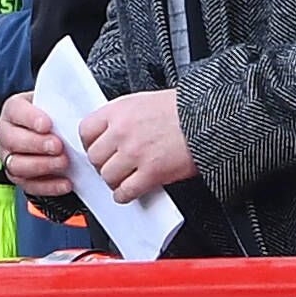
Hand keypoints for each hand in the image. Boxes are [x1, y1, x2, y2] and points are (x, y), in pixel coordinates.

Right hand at [0, 92, 72, 196]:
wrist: (57, 133)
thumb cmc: (56, 115)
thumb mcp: (57, 103)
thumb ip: (62, 105)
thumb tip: (77, 107)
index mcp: (13, 110)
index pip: (15, 111)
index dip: (30, 118)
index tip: (48, 124)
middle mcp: (5, 133)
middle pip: (12, 140)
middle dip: (36, 144)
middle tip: (58, 146)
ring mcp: (9, 157)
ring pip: (16, 165)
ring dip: (42, 166)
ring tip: (64, 163)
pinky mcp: (18, 177)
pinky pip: (29, 185)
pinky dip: (48, 186)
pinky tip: (66, 183)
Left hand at [80, 89, 194, 203]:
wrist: (210, 118)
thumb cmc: (185, 109)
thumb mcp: (146, 101)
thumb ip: (125, 117)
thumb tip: (111, 133)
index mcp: (120, 110)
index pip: (86, 131)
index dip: (91, 144)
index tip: (98, 149)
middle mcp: (123, 131)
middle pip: (95, 157)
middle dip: (103, 164)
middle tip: (113, 166)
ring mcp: (135, 153)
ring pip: (107, 176)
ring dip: (115, 181)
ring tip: (125, 178)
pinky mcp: (151, 172)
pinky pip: (125, 191)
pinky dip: (125, 195)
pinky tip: (130, 191)